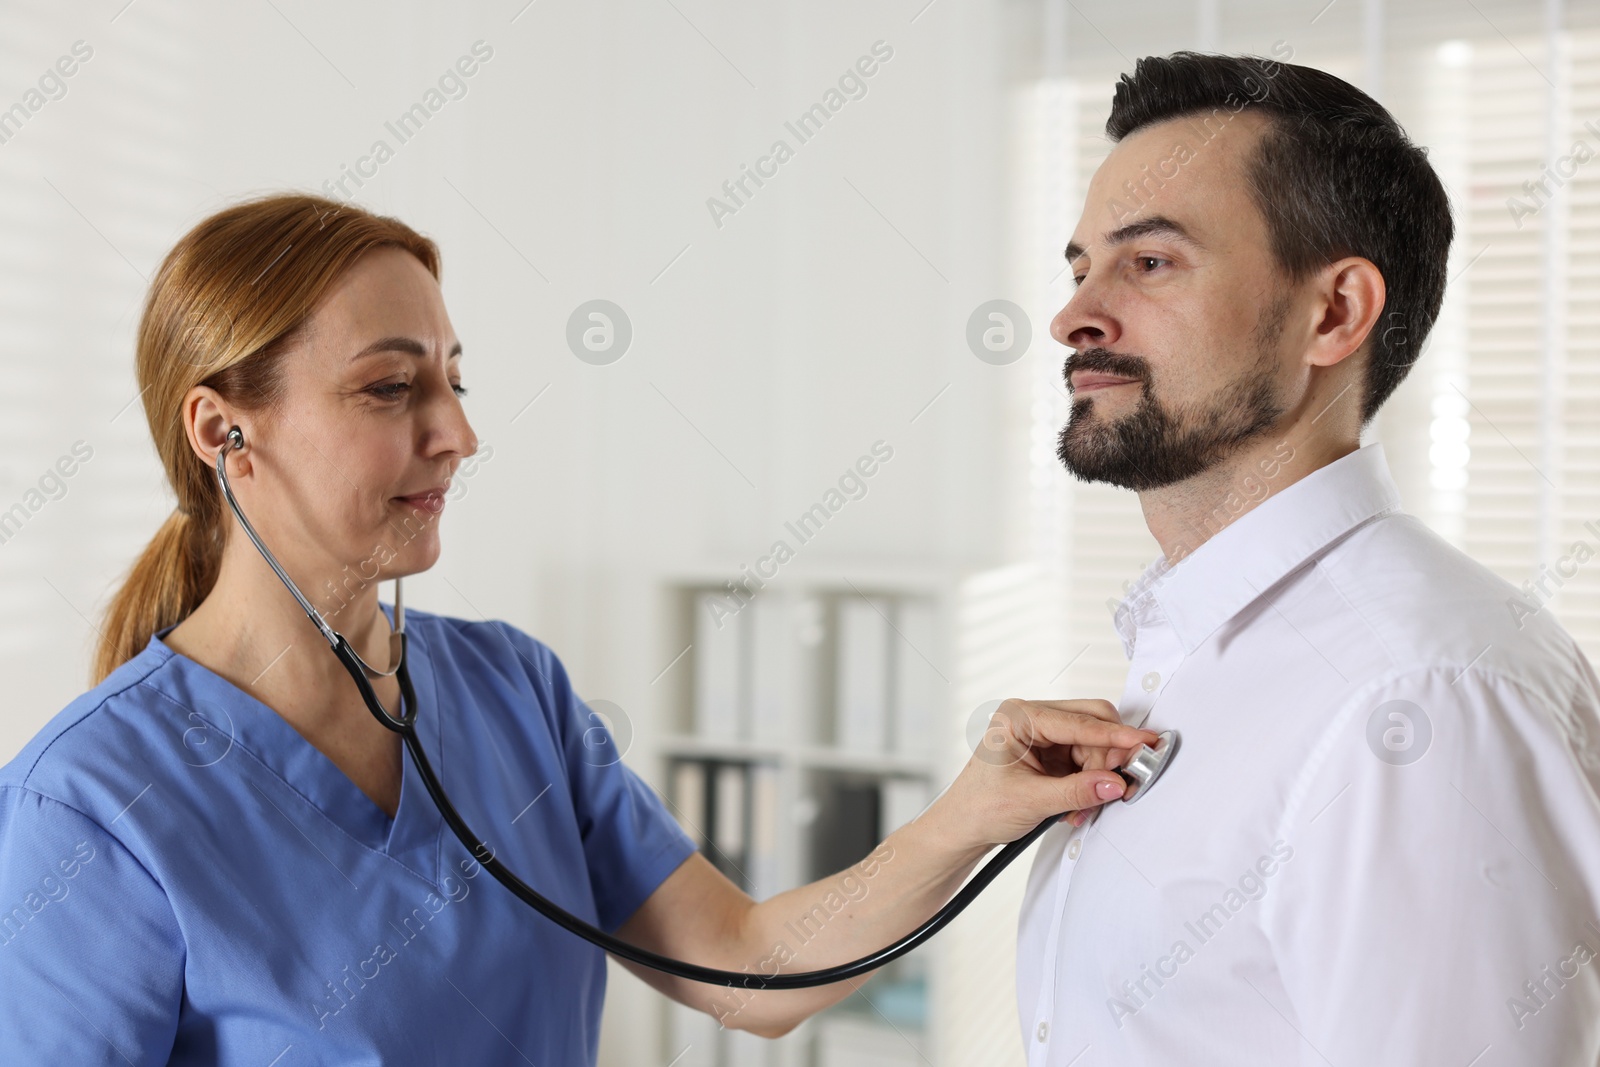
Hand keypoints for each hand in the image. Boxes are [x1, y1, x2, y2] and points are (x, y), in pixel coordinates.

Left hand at [933, 698, 1160, 851]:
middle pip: (1092, 724)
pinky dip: (1090, 784)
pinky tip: (1079, 806)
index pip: (1079, 721)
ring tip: (1085, 808)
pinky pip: (1087, 761)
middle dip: (1108, 756)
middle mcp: (1032, 719)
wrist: (962, 829)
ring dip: (1098, 777)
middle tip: (1122, 783)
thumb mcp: (1031, 801)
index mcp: (1019, 717)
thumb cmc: (979, 808)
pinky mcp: (1052, 754)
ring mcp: (1043, 736)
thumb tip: (1115, 783)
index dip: (1115, 735)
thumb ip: (1077, 791)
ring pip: (1094, 745)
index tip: (1144, 742)